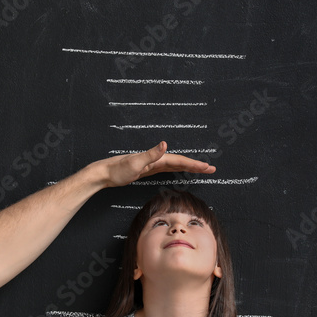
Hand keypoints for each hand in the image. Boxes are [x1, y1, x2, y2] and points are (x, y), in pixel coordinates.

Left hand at [99, 141, 215, 187]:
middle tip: (212, 169)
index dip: (194, 164)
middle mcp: (156, 158)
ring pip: (176, 164)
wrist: (105, 173)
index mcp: (156, 157)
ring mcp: (153, 164)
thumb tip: (164, 144)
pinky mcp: (148, 169)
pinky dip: (178, 169)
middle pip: (181, 162)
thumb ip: (151, 154)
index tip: (207, 167)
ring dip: (189, 167)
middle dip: (196, 165)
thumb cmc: (118, 169)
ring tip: (202, 169)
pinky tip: (181, 170)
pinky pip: (168, 168)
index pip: (180, 161)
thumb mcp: (135, 163)